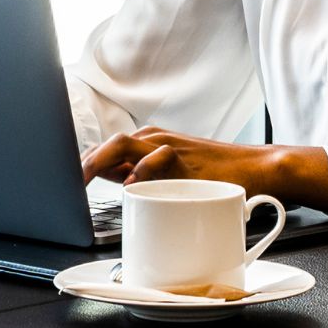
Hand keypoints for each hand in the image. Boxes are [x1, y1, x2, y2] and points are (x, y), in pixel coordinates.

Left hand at [80, 128, 327, 211]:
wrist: (261, 170)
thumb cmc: (219, 178)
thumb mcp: (177, 178)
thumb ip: (147, 179)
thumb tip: (114, 186)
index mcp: (151, 146)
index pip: (108, 151)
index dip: (84, 164)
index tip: (66, 183)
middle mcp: (158, 141)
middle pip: (110, 144)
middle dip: (85, 162)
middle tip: (69, 184)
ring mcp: (173, 148)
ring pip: (126, 143)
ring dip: (102, 159)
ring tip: (84, 178)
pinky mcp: (188, 158)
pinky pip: (159, 157)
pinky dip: (142, 170)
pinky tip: (130, 186)